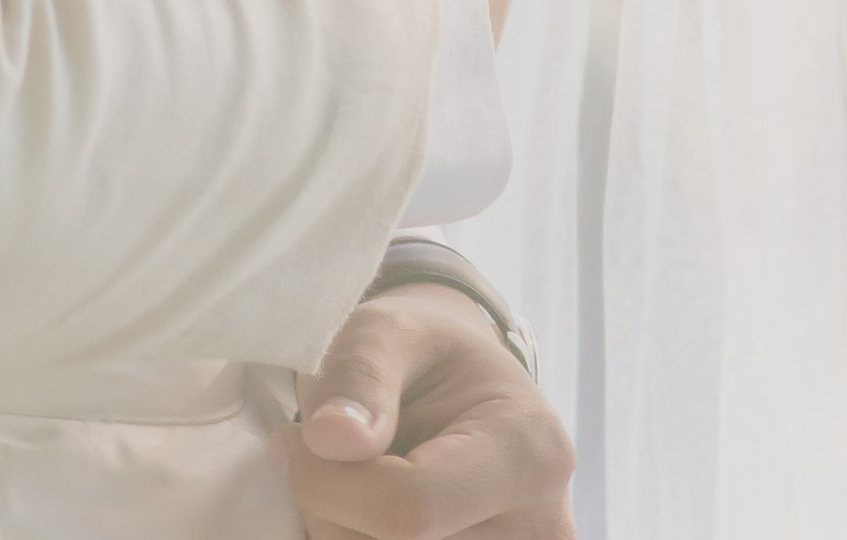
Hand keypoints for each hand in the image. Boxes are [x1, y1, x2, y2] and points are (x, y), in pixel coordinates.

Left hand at [287, 287, 573, 538]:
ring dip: (347, 527)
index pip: (408, 508)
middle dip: (335, 507)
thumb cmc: (429, 354)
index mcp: (529, 451)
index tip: (305, 439)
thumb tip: (331, 439)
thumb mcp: (389, 328)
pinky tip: (372, 509)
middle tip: (336, 454)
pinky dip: (361, 537)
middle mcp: (541, 528)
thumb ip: (359, 374)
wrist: (467, 391)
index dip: (330, 483)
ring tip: (361, 478)